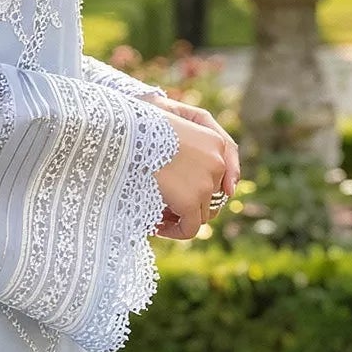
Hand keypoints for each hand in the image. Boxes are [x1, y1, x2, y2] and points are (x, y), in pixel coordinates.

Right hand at [153, 104, 235, 239]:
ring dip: (181, 217)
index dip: (198, 191)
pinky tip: (156, 226)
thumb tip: (226, 188)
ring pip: (200, 214)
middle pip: (211, 198)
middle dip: (190, 205)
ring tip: (156, 214)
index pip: (219, 177)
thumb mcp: (174, 119)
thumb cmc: (141, 120)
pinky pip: (189, 228)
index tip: (177, 195)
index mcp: (216, 142)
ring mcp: (207, 183)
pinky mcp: (191, 201)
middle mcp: (218, 163)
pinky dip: (175, 231)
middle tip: (163, 207)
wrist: (124, 126)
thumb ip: (199, 145)